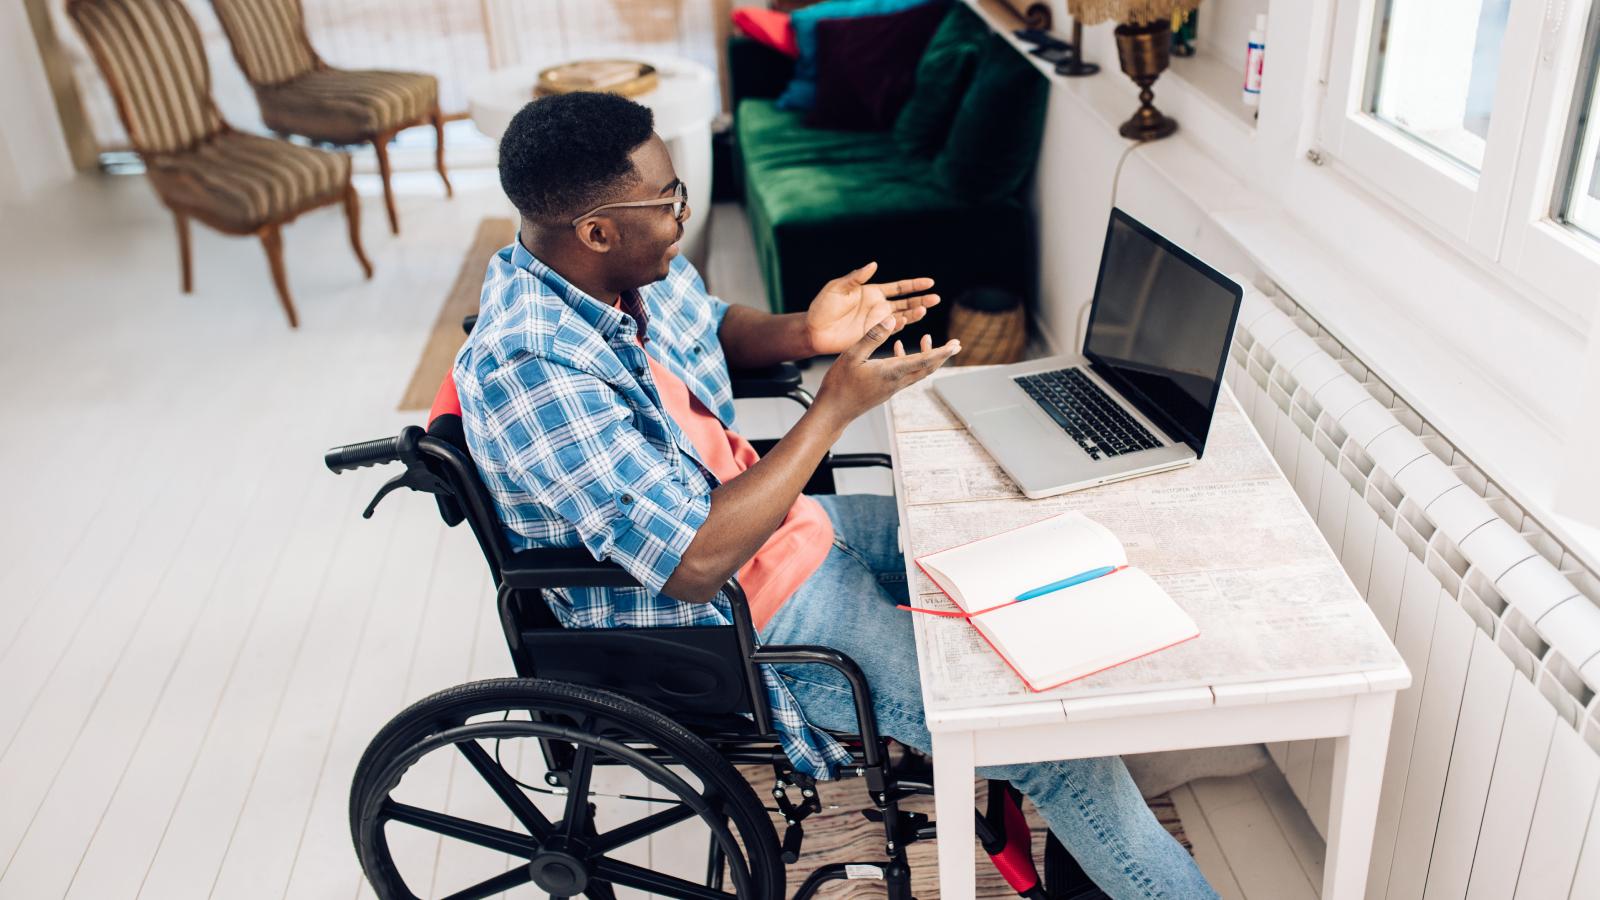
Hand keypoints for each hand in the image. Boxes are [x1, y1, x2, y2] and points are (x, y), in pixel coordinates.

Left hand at [803, 262, 940, 355]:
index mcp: (872, 292)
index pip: (899, 288)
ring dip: (914, 314)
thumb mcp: (838, 288)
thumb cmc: (823, 307)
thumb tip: (873, 265)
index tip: (930, 282)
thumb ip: (856, 278)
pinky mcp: (873, 335)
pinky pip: (890, 331)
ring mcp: (877, 322)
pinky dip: (898, 326)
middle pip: (906, 303)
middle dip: (921, 300)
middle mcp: (878, 307)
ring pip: (902, 317)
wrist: (813, 330)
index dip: (915, 285)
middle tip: (936, 298)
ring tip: (924, 309)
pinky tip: (904, 320)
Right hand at [814, 315, 960, 425]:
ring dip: (927, 357)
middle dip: (942, 355)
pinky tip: (898, 348)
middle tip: (955, 344)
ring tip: (928, 339)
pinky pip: (905, 374)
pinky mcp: (886, 390)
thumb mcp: (853, 354)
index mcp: (891, 372)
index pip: (923, 361)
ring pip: (918, 371)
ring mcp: (892, 388)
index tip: (955, 345)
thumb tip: (892, 321)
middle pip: (927, 368)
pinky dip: (909, 360)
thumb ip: (873, 336)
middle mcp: (896, 381)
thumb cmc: (839, 385)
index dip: (941, 352)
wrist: (833, 411)